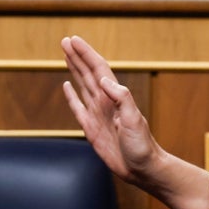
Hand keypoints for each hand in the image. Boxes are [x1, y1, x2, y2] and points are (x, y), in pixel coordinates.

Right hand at [61, 35, 159, 186]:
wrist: (143, 168)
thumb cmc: (142, 146)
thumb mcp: (134, 120)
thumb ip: (121, 98)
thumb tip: (103, 80)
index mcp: (114, 97)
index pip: (98, 69)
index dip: (86, 53)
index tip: (74, 40)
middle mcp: (105, 102)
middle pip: (88, 73)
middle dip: (77, 56)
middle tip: (65, 41)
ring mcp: (98, 114)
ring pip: (83, 85)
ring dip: (74, 69)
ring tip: (65, 55)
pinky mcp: (91, 128)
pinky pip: (78, 108)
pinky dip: (71, 96)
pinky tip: (66, 86)